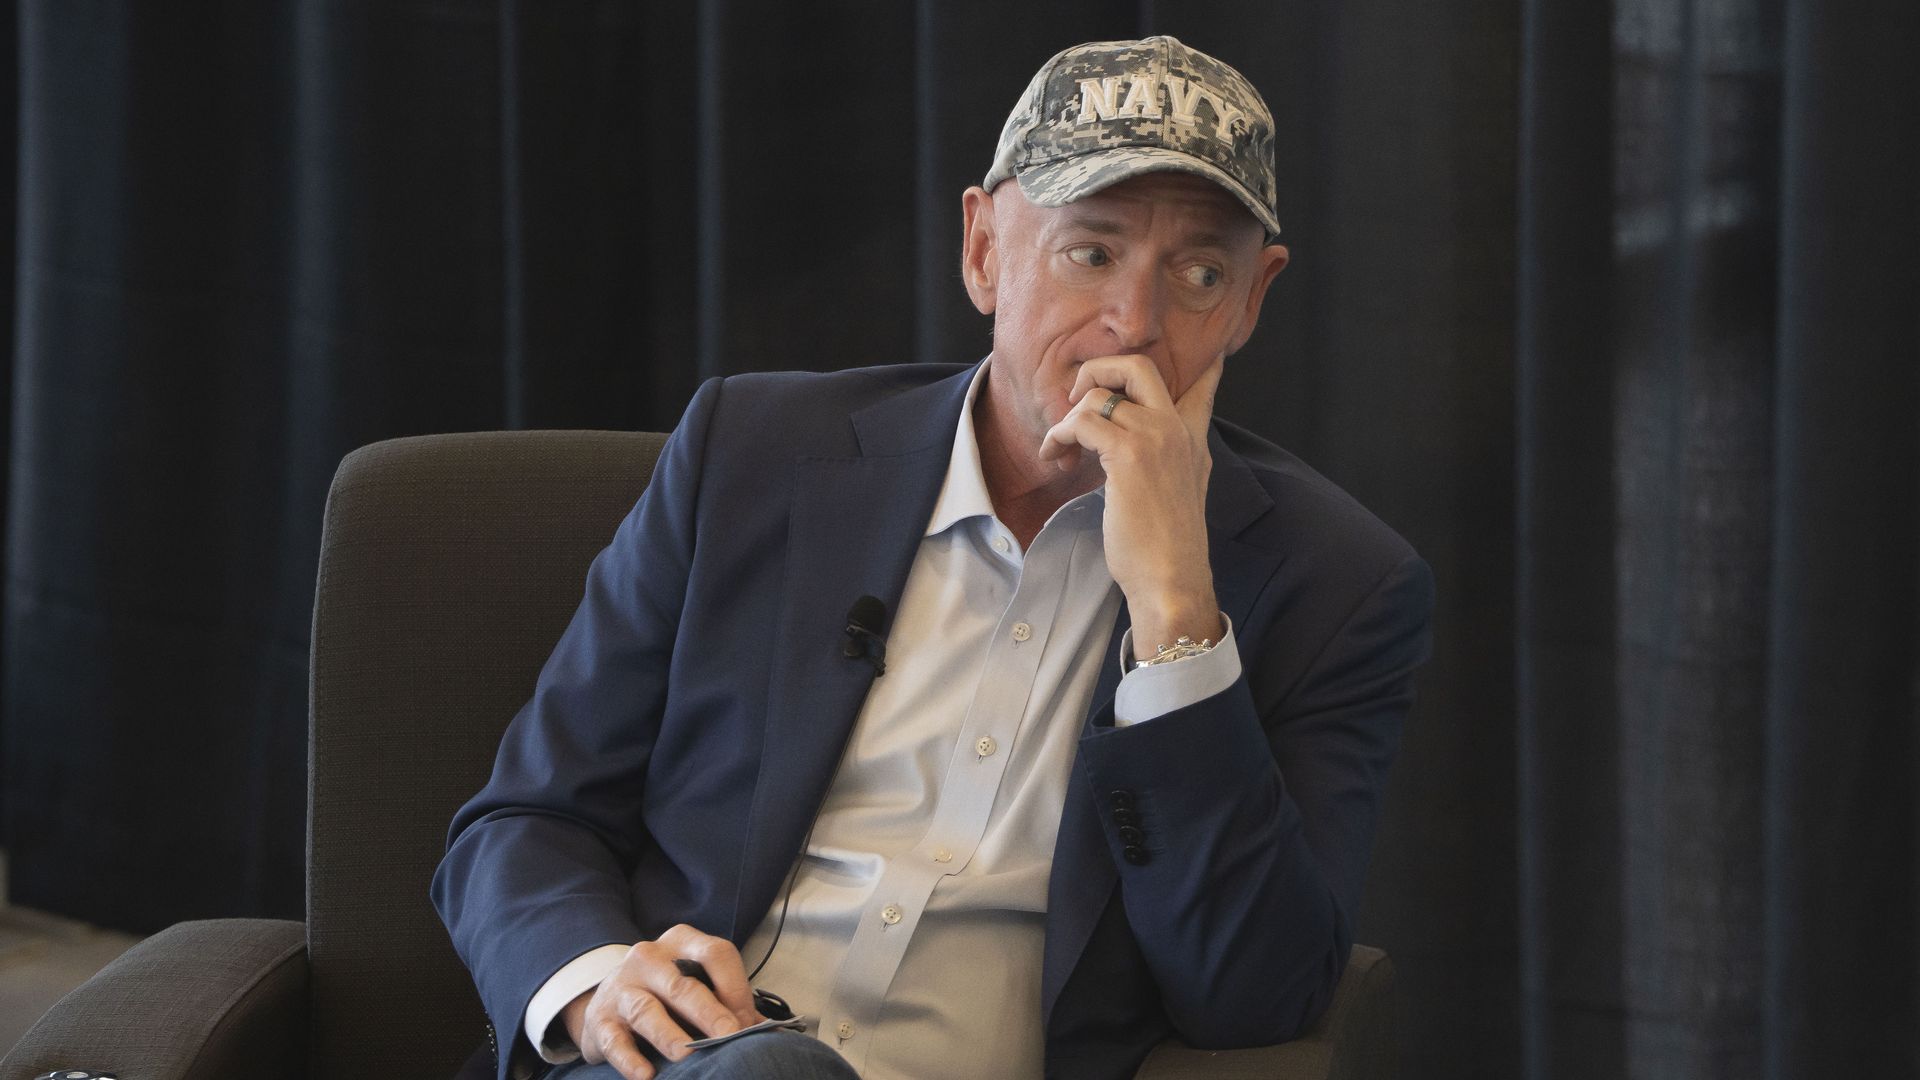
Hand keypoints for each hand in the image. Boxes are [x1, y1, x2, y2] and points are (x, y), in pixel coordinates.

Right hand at [560, 924, 762, 1079]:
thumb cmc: (664, 993)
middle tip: (728, 1037)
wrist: (605, 1000)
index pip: (715, 954)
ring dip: (669, 1034)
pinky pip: (615, 1040)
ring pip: (645, 1010)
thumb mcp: (694, 983)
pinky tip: (646, 1075)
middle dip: (708, 1012)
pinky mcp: (600, 1019)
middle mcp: (648, 958)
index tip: (747, 1022)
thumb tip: (768, 1030)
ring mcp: (621, 987)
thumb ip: (728, 1002)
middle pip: (682, 984)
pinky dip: (630, 1059)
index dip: (735, 987)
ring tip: (686, 1055)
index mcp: (681, 942)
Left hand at [1039, 353, 1223, 654]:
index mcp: (1192, 440)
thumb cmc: (1165, 547)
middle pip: (1139, 366)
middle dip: (1098, 369)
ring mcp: (1155, 437)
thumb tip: (1138, 453)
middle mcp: (1176, 429)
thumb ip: (1169, 462)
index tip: (1210, 358)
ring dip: (1067, 419)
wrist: (1170, 579)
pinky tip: (1055, 458)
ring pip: (1098, 395)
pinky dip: (1058, 435)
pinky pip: (1081, 422)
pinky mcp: (1128, 454)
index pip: (1202, 389)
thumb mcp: (1180, 494)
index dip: (1202, 368)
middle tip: (1078, 397)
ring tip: (1060, 450)